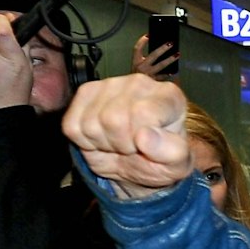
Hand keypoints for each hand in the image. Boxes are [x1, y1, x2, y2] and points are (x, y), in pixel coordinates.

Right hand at [62, 74, 191, 199]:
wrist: (137, 164)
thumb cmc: (161, 161)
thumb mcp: (177, 165)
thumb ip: (171, 152)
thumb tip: (144, 136)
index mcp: (169, 96)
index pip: (143, 113)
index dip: (141, 139)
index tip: (148, 145)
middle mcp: (139, 83)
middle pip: (113, 119)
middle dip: (121, 143)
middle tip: (133, 146)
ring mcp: (109, 85)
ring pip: (91, 123)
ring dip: (104, 142)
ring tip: (119, 142)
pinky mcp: (84, 93)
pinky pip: (72, 126)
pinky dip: (85, 140)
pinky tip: (103, 137)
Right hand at [130, 33, 177, 78]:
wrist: (134, 92)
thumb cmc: (137, 76)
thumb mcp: (137, 66)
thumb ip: (145, 59)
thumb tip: (159, 50)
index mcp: (135, 62)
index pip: (137, 49)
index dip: (142, 41)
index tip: (148, 35)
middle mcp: (141, 67)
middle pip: (153, 55)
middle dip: (163, 48)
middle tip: (170, 43)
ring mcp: (148, 74)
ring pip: (161, 65)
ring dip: (170, 59)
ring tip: (177, 54)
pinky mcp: (154, 81)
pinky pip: (164, 76)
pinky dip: (169, 73)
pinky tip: (175, 71)